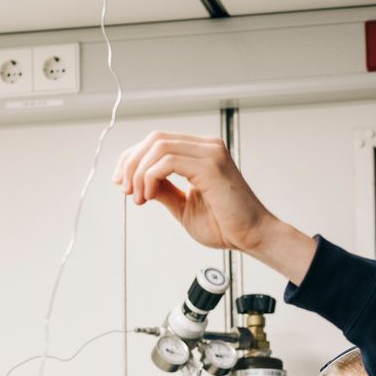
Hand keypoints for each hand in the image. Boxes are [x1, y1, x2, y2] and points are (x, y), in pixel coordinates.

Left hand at [112, 131, 316, 282]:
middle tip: (124, 188)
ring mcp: (210, 153)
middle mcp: (206, 147)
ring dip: (138, 172)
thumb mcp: (184, 206)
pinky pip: (167, 162)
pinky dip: (150, 178)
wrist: (253, 237)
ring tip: (138, 197)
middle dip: (131, 162)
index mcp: (201, 153)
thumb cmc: (227, 226)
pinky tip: (149, 197)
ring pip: (158, 147)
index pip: (158, 142)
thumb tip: (138, 183)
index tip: (121, 181)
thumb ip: (163, 191)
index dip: (133, 158)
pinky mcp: (211, 165)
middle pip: (154, 138)